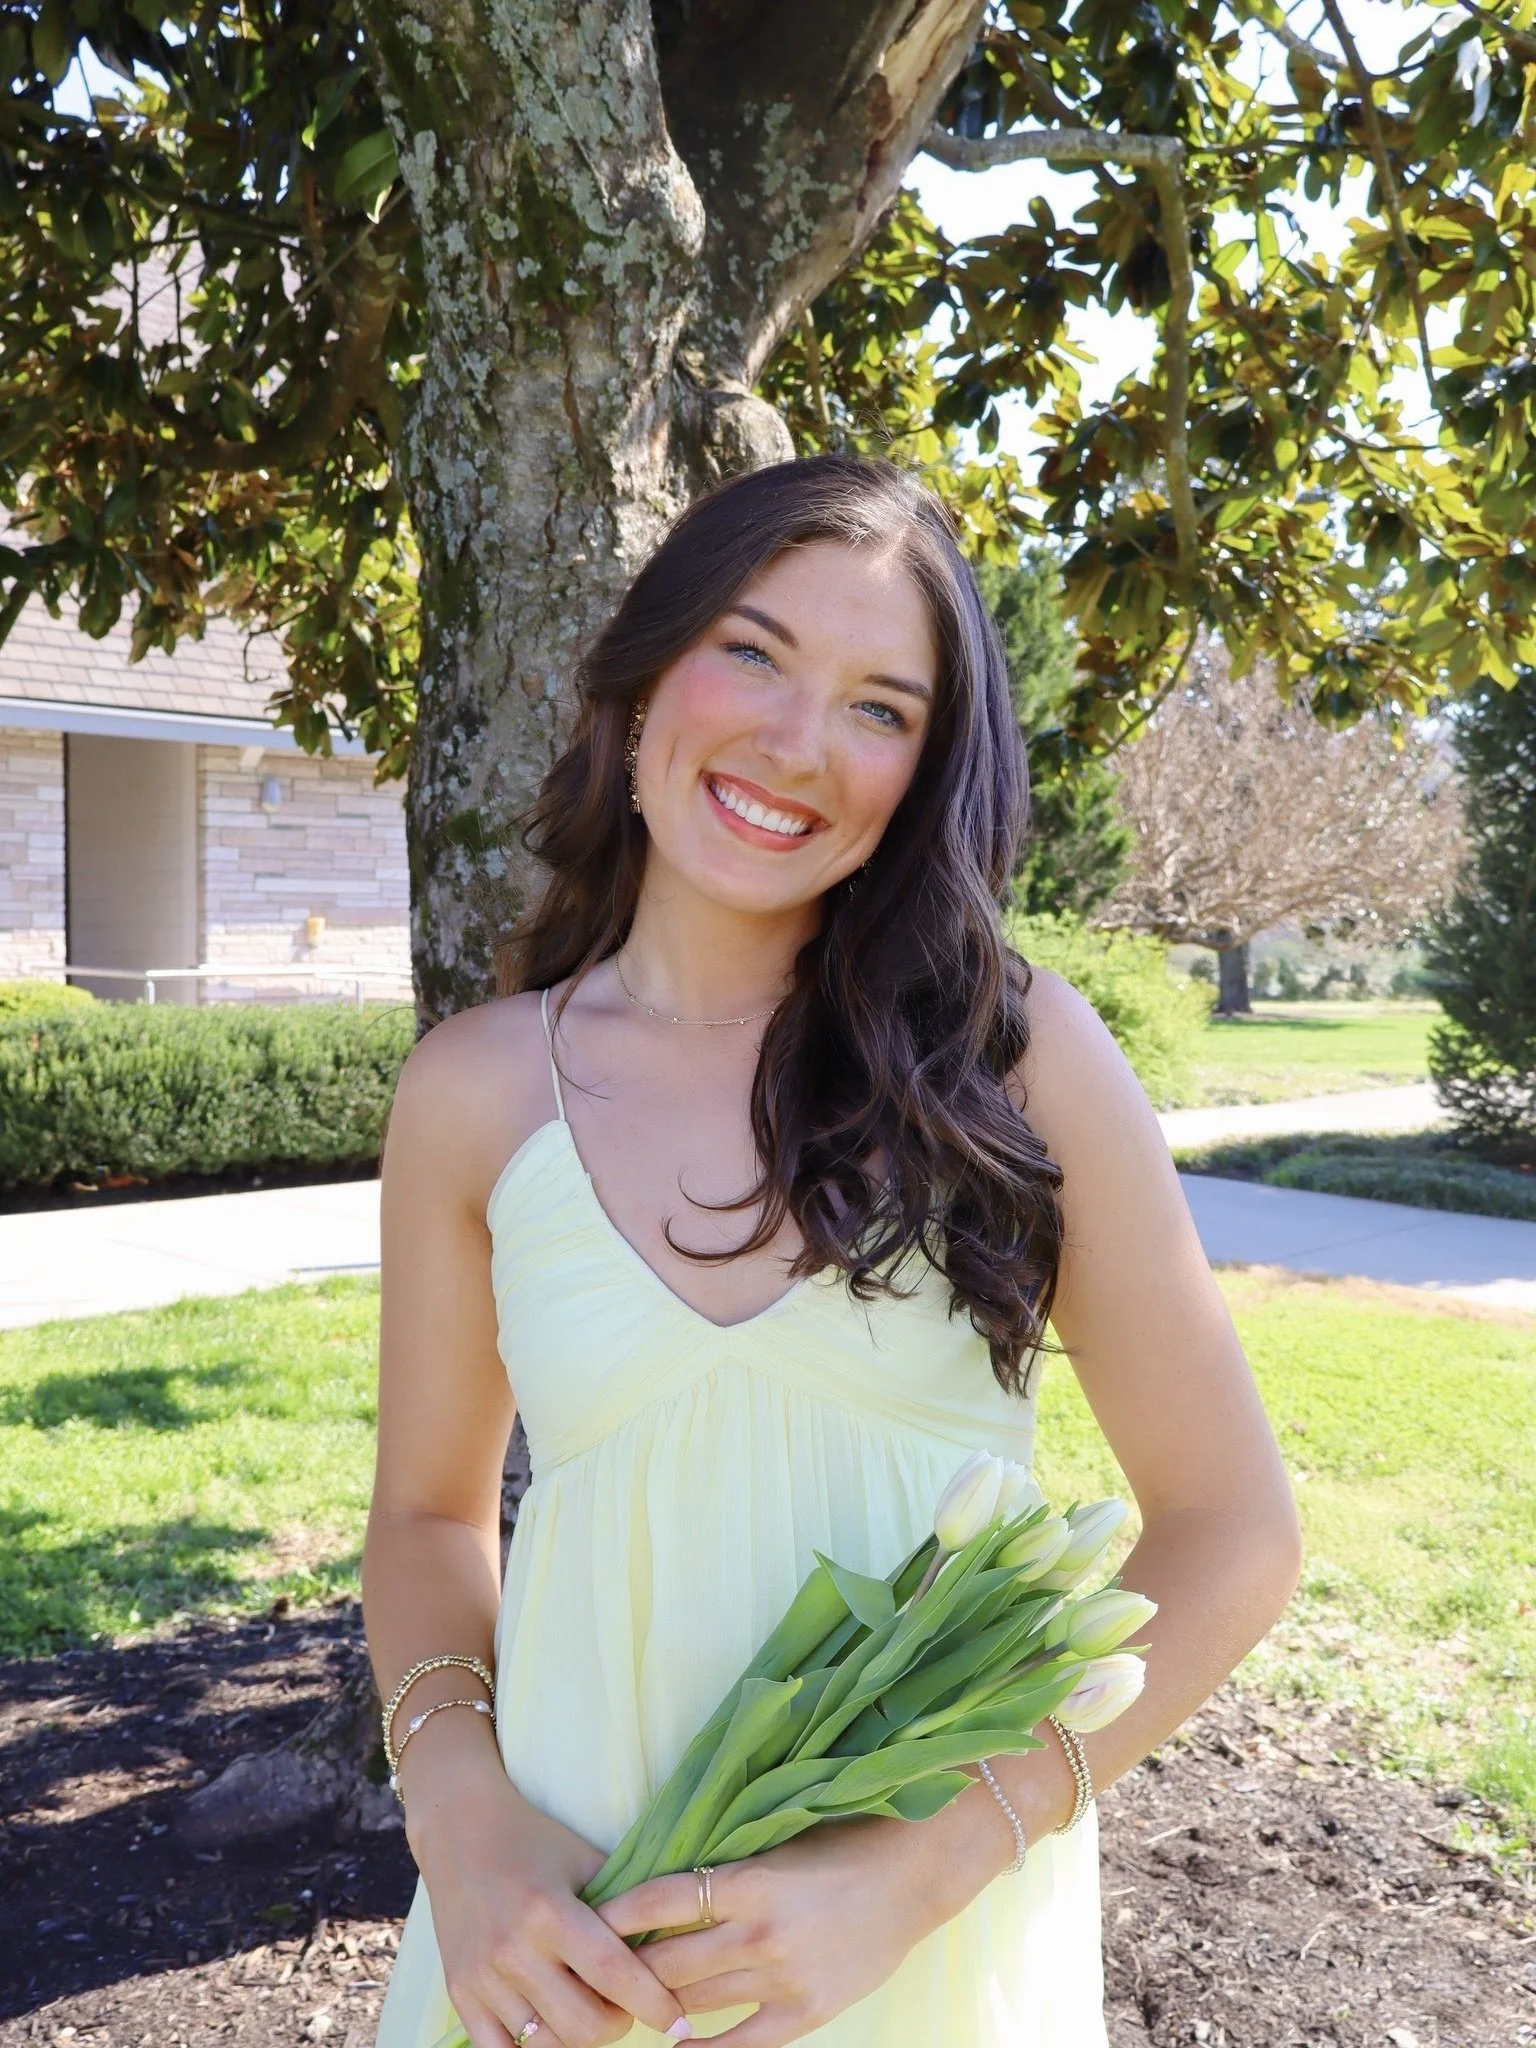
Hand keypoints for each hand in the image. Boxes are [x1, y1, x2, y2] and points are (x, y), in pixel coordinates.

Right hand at [407, 1745, 692, 2047]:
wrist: (460, 1831)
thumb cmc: (533, 1841)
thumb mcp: (584, 1859)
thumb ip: (625, 1903)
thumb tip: (674, 1943)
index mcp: (549, 1911)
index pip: (613, 1974)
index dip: (653, 2003)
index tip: (679, 2023)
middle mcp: (513, 1950)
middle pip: (583, 2024)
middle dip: (617, 2024)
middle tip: (625, 2006)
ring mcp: (482, 1977)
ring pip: (547, 2045)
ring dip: (577, 2037)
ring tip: (588, 2010)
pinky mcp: (459, 1995)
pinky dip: (535, 2047)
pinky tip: (552, 2027)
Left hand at [596, 1811, 975, 2046]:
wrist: (913, 1874)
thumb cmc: (841, 1847)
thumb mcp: (776, 1846)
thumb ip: (723, 1871)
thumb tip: (661, 1892)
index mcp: (750, 1880)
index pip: (660, 1899)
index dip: (618, 1912)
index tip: (587, 1919)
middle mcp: (760, 1934)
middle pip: (668, 1961)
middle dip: (630, 1966)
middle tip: (602, 1967)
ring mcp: (783, 1978)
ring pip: (695, 2001)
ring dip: (660, 2001)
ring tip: (633, 1998)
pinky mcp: (806, 2013)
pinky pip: (739, 2043)